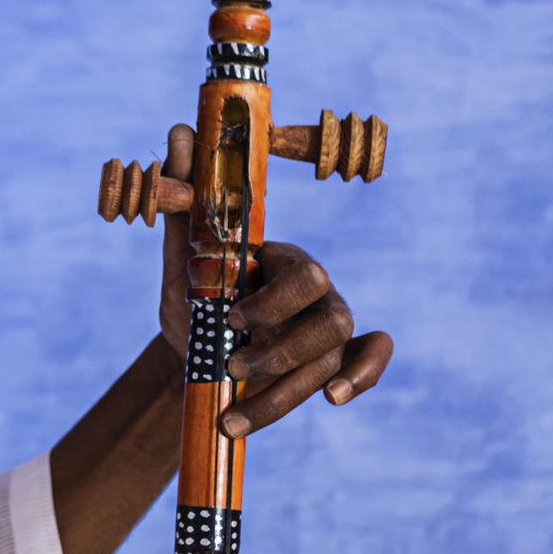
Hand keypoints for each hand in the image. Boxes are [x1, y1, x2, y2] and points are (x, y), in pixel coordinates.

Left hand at [157, 123, 392, 436]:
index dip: (272, 301)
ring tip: (232, 418)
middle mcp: (316, 290)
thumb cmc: (194, 296)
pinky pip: (372, 359)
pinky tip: (334, 399)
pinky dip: (364, 376)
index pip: (302, 274)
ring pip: (333, 358)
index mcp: (283, 260)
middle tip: (231, 363)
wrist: (191, 348)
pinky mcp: (335, 358)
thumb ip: (184, 205)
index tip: (227, 316)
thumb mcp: (181, 257)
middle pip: (331, 318)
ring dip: (285, 394)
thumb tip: (180, 135)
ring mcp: (329, 326)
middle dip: (282, 348)